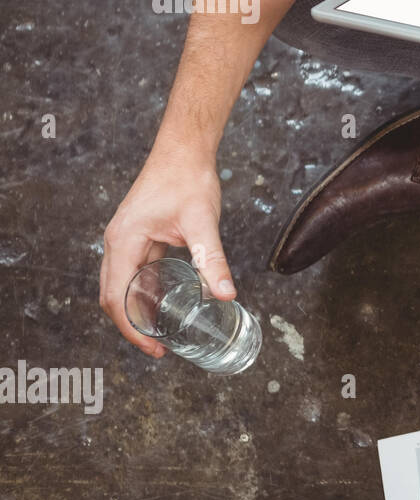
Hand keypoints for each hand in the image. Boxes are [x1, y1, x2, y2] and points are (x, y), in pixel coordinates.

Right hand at [99, 147, 234, 356]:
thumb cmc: (187, 179)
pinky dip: (146, 291)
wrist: (184, 150)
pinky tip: (167, 303)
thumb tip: (225, 294)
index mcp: (123, 242)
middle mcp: (117, 242)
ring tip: (162, 333)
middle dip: (132, 325)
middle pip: (113, 295)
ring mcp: (126, 238)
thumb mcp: (202, 223)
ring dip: (138, 309)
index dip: (131, 328)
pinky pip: (137, 271)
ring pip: (123, 284)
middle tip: (158, 349)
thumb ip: (212, 260)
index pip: (116, 297)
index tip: (151, 348)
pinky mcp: (140, 235)